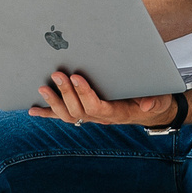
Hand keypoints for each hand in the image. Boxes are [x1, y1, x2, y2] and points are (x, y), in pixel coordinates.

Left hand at [30, 72, 177, 128]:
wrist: (148, 109)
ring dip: (53, 102)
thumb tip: (148, 105)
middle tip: (57, 74)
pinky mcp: (82, 112)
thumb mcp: (158, 98)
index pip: (97, 107)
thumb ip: (154, 101)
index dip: (85, 94)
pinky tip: (32, 108)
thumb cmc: (152, 99)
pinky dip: (46, 112)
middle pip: (78, 111)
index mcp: (117, 114)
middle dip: (66, 93)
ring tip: (42, 87)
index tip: (76, 77)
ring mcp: (89, 116)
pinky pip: (62, 115)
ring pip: (67, 114)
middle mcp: (100, 118)